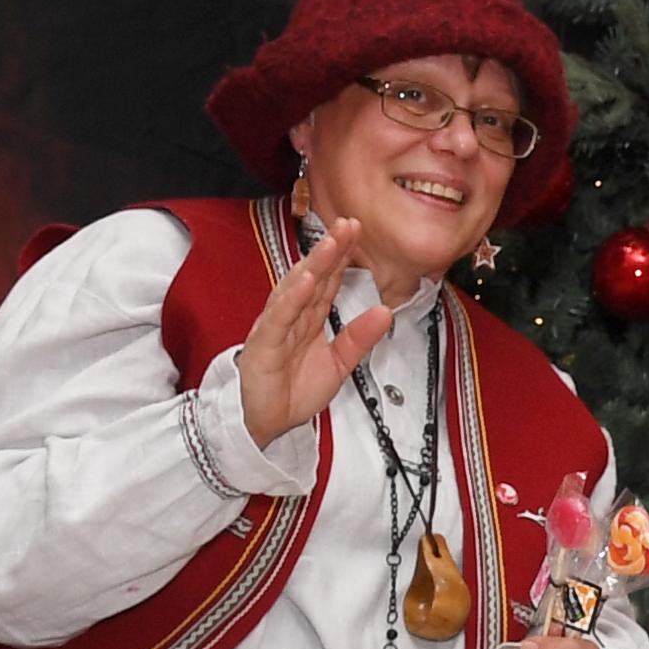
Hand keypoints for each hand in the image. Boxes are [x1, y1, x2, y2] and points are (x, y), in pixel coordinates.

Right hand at [236, 212, 386, 449]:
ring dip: (312, 266)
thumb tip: (385, 312)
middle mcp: (291, 317)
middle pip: (311, 277)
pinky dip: (292, 299)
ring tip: (329, 245)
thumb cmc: (293, 391)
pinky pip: (278, 319)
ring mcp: (275, 328)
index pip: (327, 281)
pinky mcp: (263, 346)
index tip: (357, 231)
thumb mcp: (339, 364)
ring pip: (294, 291)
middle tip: (347, 224)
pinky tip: (305, 282)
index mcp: (308, 318)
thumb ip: (360, 338)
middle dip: (329, 250)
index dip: (341, 256)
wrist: (267, 423)